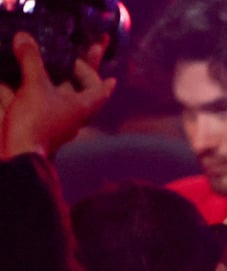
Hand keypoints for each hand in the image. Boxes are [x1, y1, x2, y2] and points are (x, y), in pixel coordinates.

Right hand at [0, 33, 114, 157]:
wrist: (17, 157)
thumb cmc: (36, 124)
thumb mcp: (35, 86)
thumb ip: (31, 60)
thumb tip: (25, 38)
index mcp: (81, 108)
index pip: (100, 91)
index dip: (98, 76)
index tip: (97, 66)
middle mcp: (69, 116)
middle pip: (73, 90)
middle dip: (68, 71)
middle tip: (66, 55)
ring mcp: (50, 122)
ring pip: (49, 96)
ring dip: (41, 78)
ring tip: (31, 61)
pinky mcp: (31, 125)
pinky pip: (28, 104)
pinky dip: (19, 91)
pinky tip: (5, 80)